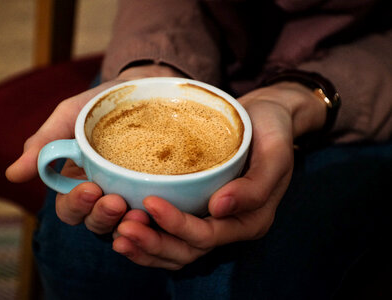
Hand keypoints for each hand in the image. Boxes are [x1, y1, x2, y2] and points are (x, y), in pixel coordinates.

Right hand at [5, 63, 184, 232]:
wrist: (143, 88)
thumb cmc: (100, 103)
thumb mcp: (70, 115)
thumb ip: (45, 143)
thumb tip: (12, 174)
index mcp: (76, 182)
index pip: (70, 208)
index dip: (76, 205)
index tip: (90, 188)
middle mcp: (102, 193)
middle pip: (95, 222)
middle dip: (102, 216)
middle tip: (116, 202)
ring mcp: (129, 193)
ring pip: (123, 225)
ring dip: (127, 223)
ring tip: (139, 212)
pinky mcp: (155, 190)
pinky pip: (154, 214)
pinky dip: (154, 218)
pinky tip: (161, 212)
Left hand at [112, 82, 326, 269]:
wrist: (265, 118)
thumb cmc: (272, 131)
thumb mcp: (275, 152)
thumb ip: (255, 186)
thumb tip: (219, 208)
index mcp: (250, 220)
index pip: (207, 235)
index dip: (177, 225)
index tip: (150, 201)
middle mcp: (228, 227)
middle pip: (186, 251)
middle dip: (153, 244)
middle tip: (122, 228)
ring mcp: (211, 221)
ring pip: (174, 249)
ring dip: (145, 246)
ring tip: (118, 235)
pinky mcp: (196, 209)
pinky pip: (169, 234)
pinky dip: (148, 235)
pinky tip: (122, 227)